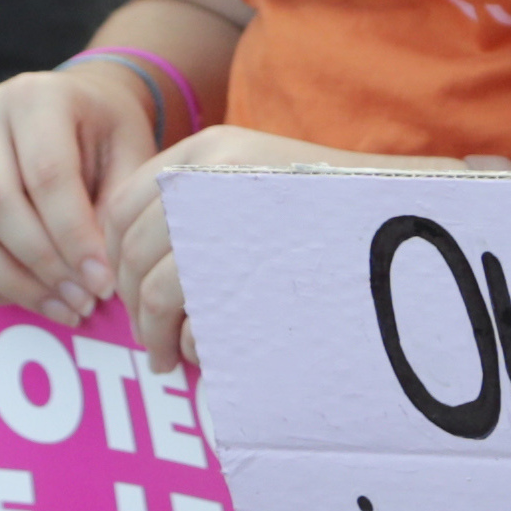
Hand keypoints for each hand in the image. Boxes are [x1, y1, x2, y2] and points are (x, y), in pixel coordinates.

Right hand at [0, 59, 161, 320]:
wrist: (74, 112)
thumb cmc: (107, 135)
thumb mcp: (131, 154)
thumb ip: (117, 205)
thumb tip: (96, 273)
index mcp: (35, 96)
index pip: (45, 174)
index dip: (73, 236)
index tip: (103, 280)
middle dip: (43, 265)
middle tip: (84, 300)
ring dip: (15, 286)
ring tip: (66, 307)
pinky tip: (30, 299)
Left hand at [101, 122, 331, 369]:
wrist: (398, 219)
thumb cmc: (321, 215)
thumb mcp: (253, 187)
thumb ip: (195, 211)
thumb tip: (127, 269)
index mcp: (202, 152)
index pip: (120, 208)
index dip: (113, 259)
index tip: (126, 293)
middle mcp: (208, 176)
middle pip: (132, 253)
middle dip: (131, 308)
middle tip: (148, 342)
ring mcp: (231, 218)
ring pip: (156, 288)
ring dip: (153, 335)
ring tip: (165, 359)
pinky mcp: (253, 263)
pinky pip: (194, 312)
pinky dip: (189, 342)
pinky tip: (202, 355)